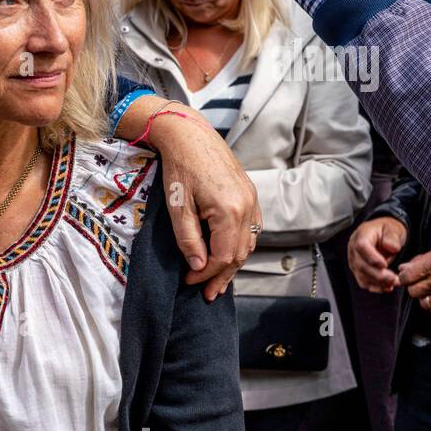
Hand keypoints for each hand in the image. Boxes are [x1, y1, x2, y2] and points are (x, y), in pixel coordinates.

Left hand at [141, 104, 261, 301]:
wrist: (190, 135)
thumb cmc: (180, 168)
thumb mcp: (178, 207)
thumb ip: (188, 239)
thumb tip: (197, 267)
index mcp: (229, 210)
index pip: (223, 256)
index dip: (206, 274)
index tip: (190, 282)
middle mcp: (247, 206)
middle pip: (240, 253)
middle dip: (223, 276)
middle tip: (208, 294)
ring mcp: (252, 199)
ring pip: (248, 243)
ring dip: (234, 264)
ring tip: (218, 282)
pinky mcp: (250, 194)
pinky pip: (252, 228)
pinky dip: (240, 246)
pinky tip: (229, 256)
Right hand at [347, 216, 406, 291]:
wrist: (383, 235)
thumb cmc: (387, 231)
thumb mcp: (392, 228)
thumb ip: (392, 236)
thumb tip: (392, 247)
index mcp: (361, 235)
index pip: (361, 246)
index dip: (371, 257)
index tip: (384, 265)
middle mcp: (354, 249)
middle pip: (360, 265)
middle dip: (377, 275)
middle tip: (393, 279)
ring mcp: (355, 261)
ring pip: (361, 276)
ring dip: (378, 283)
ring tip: (393, 283)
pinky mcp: (358, 271)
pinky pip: (363, 282)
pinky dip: (375, 287)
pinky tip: (386, 287)